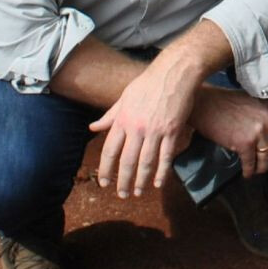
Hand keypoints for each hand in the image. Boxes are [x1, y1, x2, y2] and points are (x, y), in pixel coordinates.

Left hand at [88, 57, 203, 198]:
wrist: (174, 73)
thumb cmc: (148, 84)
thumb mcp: (124, 97)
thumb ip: (109, 116)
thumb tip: (93, 128)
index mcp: (123, 119)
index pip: (110, 150)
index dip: (106, 169)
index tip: (104, 183)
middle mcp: (137, 127)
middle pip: (127, 161)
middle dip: (123, 181)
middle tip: (122, 195)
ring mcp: (156, 131)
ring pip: (146, 163)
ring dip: (141, 181)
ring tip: (138, 193)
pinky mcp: (172, 132)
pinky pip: (166, 157)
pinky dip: (162, 172)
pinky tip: (157, 183)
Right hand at [190, 85, 267, 180]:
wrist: (203, 104)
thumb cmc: (220, 101)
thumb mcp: (248, 102)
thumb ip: (259, 114)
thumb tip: (262, 130)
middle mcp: (267, 120)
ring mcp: (257, 133)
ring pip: (266, 156)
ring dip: (262, 167)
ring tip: (256, 170)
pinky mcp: (244, 144)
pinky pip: (250, 163)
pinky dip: (248, 170)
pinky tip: (246, 173)